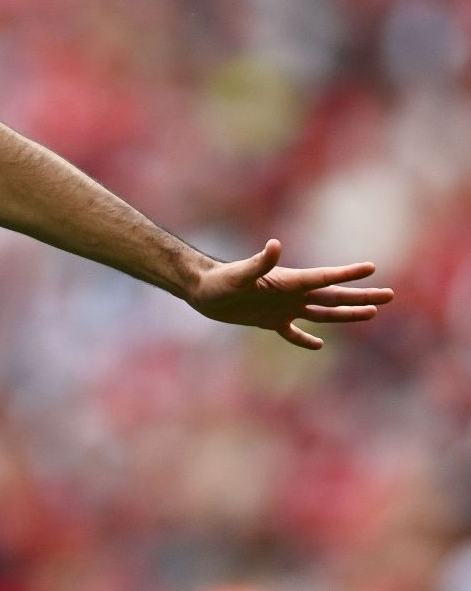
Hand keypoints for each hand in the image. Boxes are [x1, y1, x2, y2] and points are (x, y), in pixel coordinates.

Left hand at [189, 240, 393, 349]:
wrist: (202, 291)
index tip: (372, 268)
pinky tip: (319, 345)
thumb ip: (259, 263)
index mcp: (289, 281)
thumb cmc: (219, 280)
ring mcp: (284, 308)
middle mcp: (292, 293)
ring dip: (346, 314)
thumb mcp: (240, 274)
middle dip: (362, 296)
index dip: (348, 274)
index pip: (325, 277)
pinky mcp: (271, 321)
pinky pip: (294, 333)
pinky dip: (306, 339)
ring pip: (323, 313)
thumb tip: (274, 245)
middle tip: (389, 295)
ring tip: (373, 313)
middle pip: (334, 296)